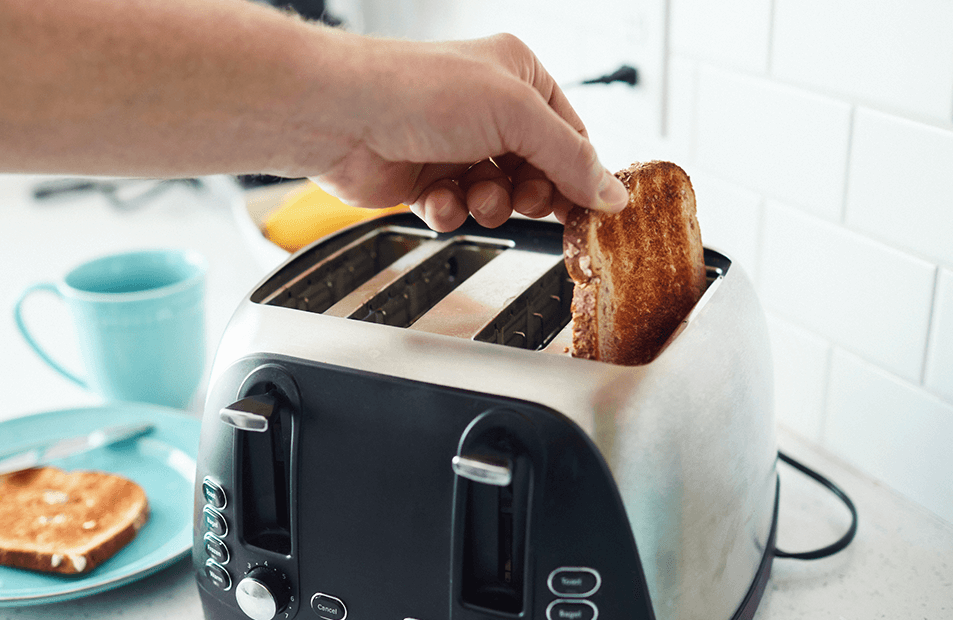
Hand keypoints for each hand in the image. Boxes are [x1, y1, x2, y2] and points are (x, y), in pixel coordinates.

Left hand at [308, 33, 628, 230]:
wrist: (340, 116)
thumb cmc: (416, 91)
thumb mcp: (515, 115)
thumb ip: (570, 158)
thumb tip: (612, 192)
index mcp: (517, 76)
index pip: (570, 134)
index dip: (580, 174)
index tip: (592, 210)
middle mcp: (486, 107)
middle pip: (537, 170)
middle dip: (530, 192)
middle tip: (523, 198)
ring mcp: (453, 144)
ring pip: (497, 194)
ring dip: (488, 202)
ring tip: (474, 194)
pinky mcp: (424, 178)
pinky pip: (457, 208)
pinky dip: (451, 210)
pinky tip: (439, 200)